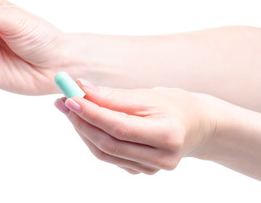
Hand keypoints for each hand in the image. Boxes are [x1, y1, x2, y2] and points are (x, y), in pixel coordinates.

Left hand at [54, 79, 216, 173]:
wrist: (196, 125)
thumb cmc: (174, 105)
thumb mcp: (147, 95)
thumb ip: (114, 96)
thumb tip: (81, 90)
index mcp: (168, 135)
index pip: (119, 127)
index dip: (92, 113)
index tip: (70, 97)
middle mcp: (161, 158)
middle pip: (108, 143)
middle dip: (81, 121)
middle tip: (64, 101)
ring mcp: (151, 169)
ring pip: (104, 152)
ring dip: (84, 130)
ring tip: (71, 108)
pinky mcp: (142, 171)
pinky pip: (110, 156)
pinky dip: (94, 138)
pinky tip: (87, 122)